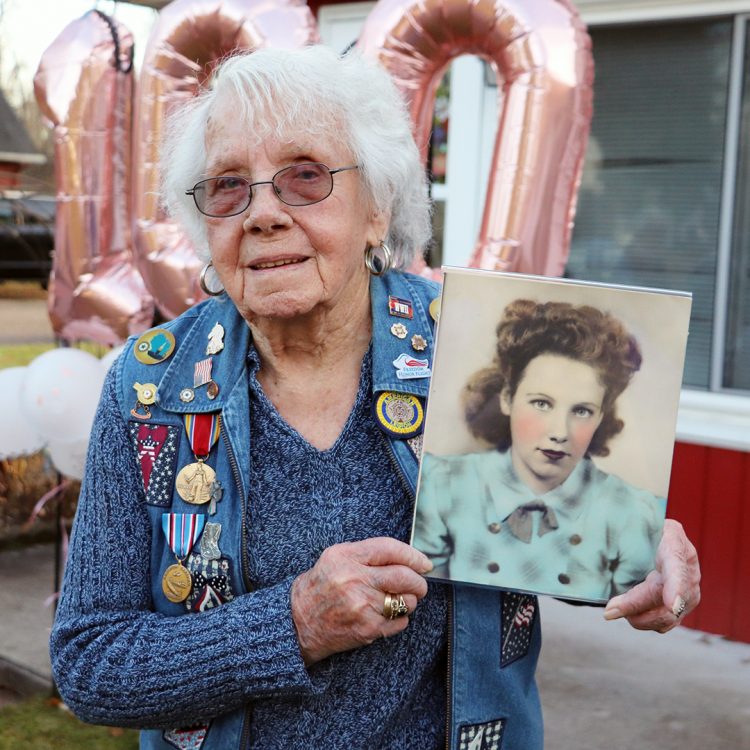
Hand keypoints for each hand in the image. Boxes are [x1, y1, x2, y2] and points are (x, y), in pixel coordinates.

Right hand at [291, 537, 431, 665]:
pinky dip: (399, 619)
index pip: (390, 549)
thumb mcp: (336, 557)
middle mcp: (354, 580)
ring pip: (407, 601)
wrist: (297, 622)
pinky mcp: (367, 629)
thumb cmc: (320, 586)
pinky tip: (385, 615)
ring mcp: (362, 606)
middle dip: (419, 581)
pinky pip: (400, 622)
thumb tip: (407, 557)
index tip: (424, 562)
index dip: (413, 555)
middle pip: (405, 576)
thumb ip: (367, 553)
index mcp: (346, 557)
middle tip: (419, 583)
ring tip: (396, 600)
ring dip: (409, 601)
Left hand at [603, 519, 699, 632]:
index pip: (676, 565)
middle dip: (636, 606)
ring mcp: (689, 588)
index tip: (672, 605)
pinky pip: (666, 622)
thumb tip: (590, 540)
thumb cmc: (636, 525)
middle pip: (665, 596)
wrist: (654, 532)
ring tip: (615, 610)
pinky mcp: (684, 605)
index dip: (676, 587)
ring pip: (668, 615)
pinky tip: (630, 614)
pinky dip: (645, 621)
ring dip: (640, 617)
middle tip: (609, 610)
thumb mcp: (630, 520)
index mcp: (673, 540)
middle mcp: (687, 566)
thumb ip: (618, 531)